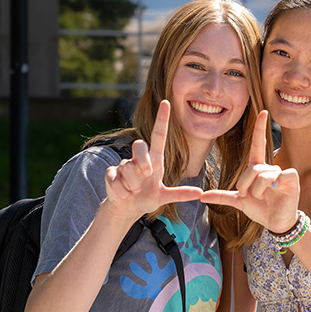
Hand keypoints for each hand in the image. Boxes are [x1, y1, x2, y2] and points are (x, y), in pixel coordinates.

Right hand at [104, 100, 202, 225]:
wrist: (127, 209)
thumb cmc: (147, 198)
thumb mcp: (164, 197)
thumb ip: (180, 194)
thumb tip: (200, 194)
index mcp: (154, 159)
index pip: (158, 134)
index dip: (162, 118)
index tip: (166, 102)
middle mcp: (138, 158)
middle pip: (139, 145)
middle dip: (142, 162)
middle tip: (146, 176)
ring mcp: (123, 164)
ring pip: (127, 169)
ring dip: (133, 185)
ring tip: (134, 191)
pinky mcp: (110, 173)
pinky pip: (116, 181)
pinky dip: (123, 192)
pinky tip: (124, 195)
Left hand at [200, 110, 299, 232]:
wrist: (276, 223)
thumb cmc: (260, 209)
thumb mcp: (239, 202)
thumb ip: (222, 196)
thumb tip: (201, 196)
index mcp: (258, 169)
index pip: (258, 144)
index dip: (259, 128)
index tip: (262, 111)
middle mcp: (270, 168)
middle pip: (253, 168)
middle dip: (245, 184)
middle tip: (247, 195)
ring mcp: (282, 173)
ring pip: (263, 175)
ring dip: (258, 190)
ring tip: (262, 197)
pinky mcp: (292, 179)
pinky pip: (277, 177)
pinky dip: (272, 187)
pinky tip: (276, 193)